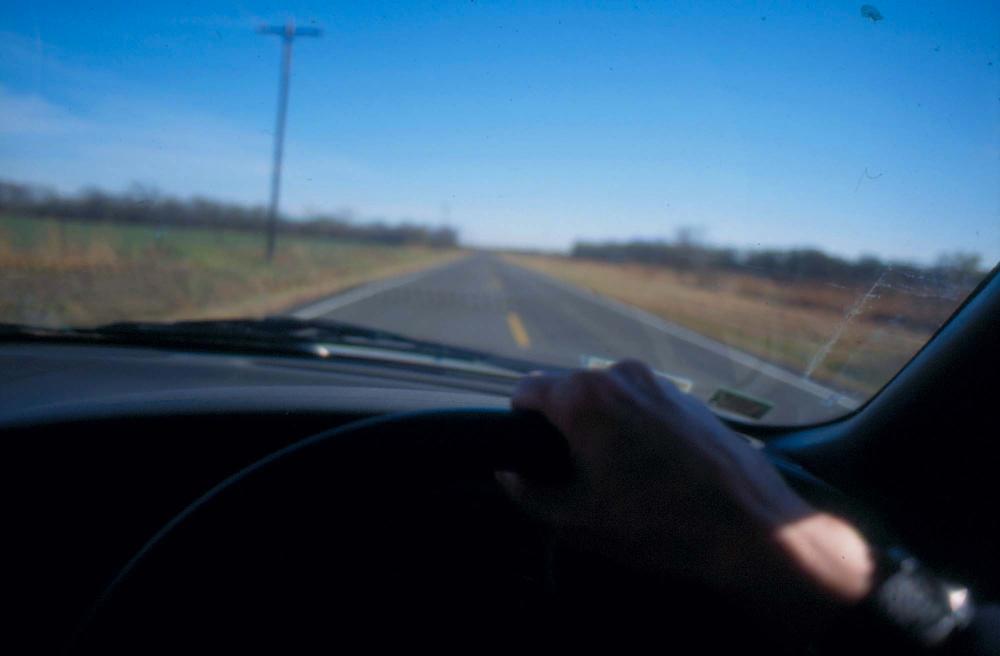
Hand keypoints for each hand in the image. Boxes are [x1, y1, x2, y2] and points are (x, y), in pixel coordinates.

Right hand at [498, 360, 872, 617]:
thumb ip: (529, 494)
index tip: (531, 455)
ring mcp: (657, 382)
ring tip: (618, 475)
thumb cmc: (658, 525)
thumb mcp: (579, 521)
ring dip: (600, 426)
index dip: (519, 423)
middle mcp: (619, 375)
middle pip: (567, 391)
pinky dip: (634, 426)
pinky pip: (641, 403)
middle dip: (562, 426)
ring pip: (606, 397)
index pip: (526, 389)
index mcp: (584, 397)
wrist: (750, 526)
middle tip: (574, 474)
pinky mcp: (686, 396)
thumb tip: (508, 476)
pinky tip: (653, 468)